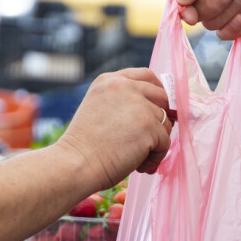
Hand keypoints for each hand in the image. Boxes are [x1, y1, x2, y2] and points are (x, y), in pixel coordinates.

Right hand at [54, 69, 172, 190]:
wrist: (75, 164)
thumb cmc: (84, 147)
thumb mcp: (99, 108)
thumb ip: (122, 102)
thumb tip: (156, 111)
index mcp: (110, 81)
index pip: (146, 76)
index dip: (158, 92)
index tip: (160, 108)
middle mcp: (125, 87)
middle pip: (162, 97)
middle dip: (162, 118)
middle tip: (153, 139)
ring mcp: (139, 105)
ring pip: (166, 123)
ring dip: (156, 143)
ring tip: (137, 159)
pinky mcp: (149, 126)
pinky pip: (165, 143)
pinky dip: (156, 157)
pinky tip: (139, 165)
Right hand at [171, 0, 240, 39]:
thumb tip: (180, 0)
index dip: (180, 8)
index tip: (190, 14)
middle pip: (194, 13)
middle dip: (213, 5)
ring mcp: (223, 6)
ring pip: (210, 24)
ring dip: (228, 12)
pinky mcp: (238, 17)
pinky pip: (224, 34)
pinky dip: (232, 28)